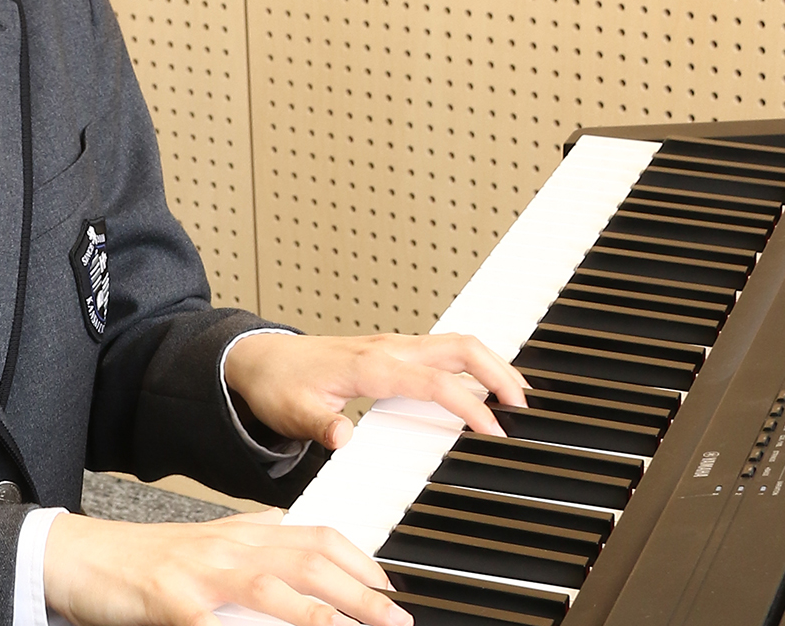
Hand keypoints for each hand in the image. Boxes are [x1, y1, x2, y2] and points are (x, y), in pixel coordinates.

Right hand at [42, 509, 412, 625]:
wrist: (79, 557)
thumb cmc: (144, 560)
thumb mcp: (206, 543)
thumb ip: (253, 542)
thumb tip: (299, 537)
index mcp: (240, 535)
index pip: (314, 535)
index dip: (359, 560)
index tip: (389, 587)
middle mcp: (227, 548)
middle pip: (306, 559)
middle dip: (359, 590)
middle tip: (395, 618)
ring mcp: (200, 574)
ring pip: (271, 585)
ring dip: (321, 613)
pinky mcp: (171, 603)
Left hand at [223, 332, 527, 450]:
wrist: (258, 359)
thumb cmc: (278, 384)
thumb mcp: (291, 412)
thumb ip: (319, 428)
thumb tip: (344, 438)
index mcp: (369, 365)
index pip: (432, 381)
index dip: (467, 404)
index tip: (494, 429)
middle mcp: (387, 350)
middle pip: (459, 347)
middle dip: (499, 372)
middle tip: (526, 408)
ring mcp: (393, 348)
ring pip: (457, 345)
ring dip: (492, 365)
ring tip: (519, 399)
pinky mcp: (393, 353)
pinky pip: (443, 352)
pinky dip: (473, 366)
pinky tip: (485, 388)